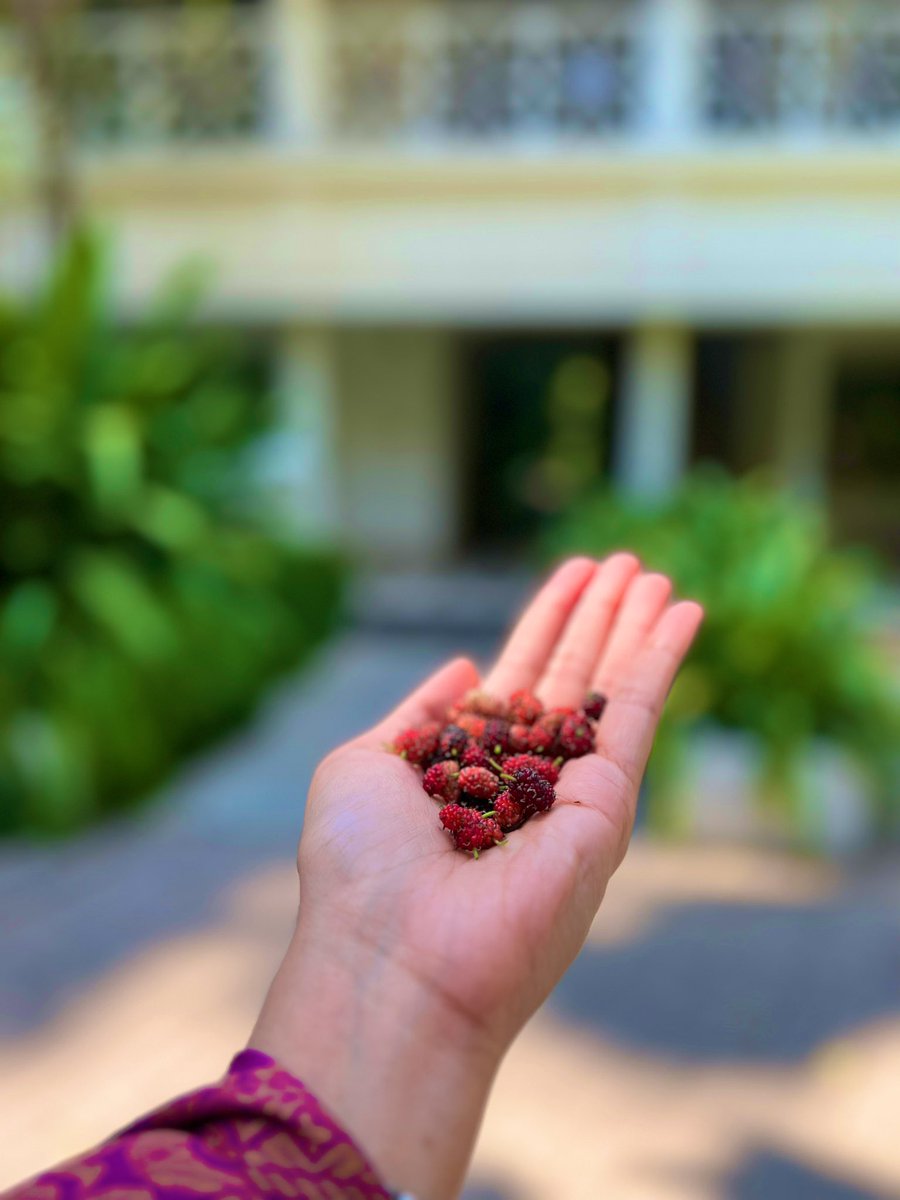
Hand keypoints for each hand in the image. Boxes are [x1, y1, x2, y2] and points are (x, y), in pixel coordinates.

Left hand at [250, 557, 702, 1198]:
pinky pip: (637, 716)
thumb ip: (417, 713)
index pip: (518, 679)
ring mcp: (570, 794)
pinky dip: (659, 659)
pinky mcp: (606, 807)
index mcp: (469, 768)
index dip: (545, 624)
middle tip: (624, 561)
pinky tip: (679, 612)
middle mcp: (526, 781)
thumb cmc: (359, 869)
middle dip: (596, 618)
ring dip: (633, 627)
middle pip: (572, 678)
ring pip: (610, 690)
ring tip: (652, 571)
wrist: (393, 957)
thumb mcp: (365, 767)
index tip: (572, 575)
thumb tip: (464, 667)